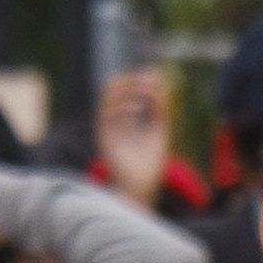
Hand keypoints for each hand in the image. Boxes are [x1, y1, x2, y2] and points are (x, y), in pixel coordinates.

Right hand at [94, 68, 172, 194]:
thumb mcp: (159, 131)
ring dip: (127, 89)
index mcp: (123, 118)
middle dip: (130, 80)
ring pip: (107, 98)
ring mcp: (106, 127)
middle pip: (112, 90)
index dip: (136, 80)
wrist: (141, 186)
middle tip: (149, 78)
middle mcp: (112, 120)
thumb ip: (158, 110)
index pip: (124, 91)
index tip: (153, 75)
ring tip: (146, 90)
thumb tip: (158, 86)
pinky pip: (107, 114)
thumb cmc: (150, 163)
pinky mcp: (103, 137)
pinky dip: (122, 106)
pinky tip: (138, 107)